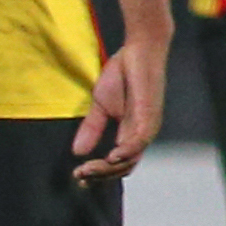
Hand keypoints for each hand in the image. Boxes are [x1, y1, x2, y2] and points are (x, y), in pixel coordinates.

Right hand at [71, 37, 166, 180]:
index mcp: (131, 133)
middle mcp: (141, 135)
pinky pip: (138, 142)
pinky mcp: (149, 116)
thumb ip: (92, 129)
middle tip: (79, 175)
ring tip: (87, 170)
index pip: (117, 164)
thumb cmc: (123, 74)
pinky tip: (109, 157)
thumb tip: (77, 152)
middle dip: (100, 175)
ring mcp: (147, 127)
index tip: (78, 176)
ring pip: (130, 159)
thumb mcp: (100, 105)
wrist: (140, 49)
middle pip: (124, 167)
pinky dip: (125, 153)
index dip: (98, 173)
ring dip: (108, 168)